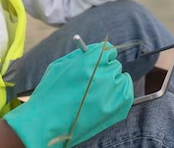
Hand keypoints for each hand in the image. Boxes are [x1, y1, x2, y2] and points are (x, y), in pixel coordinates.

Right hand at [3, 42, 132, 146]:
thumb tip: (95, 50)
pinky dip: (119, 94)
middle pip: (114, 65)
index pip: (108, 50)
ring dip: (112, 83)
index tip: (99, 61)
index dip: (102, 56)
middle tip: (94, 81)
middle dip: (105, 70)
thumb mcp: (61, 65)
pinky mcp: (120, 107)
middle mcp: (105, 74)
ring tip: (96, 94)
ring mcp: (113, 91)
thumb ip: (81, 55)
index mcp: (91, 60)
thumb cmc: (50, 92)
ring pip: (121, 78)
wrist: (46, 123)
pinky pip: (127, 92)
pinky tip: (105, 99)